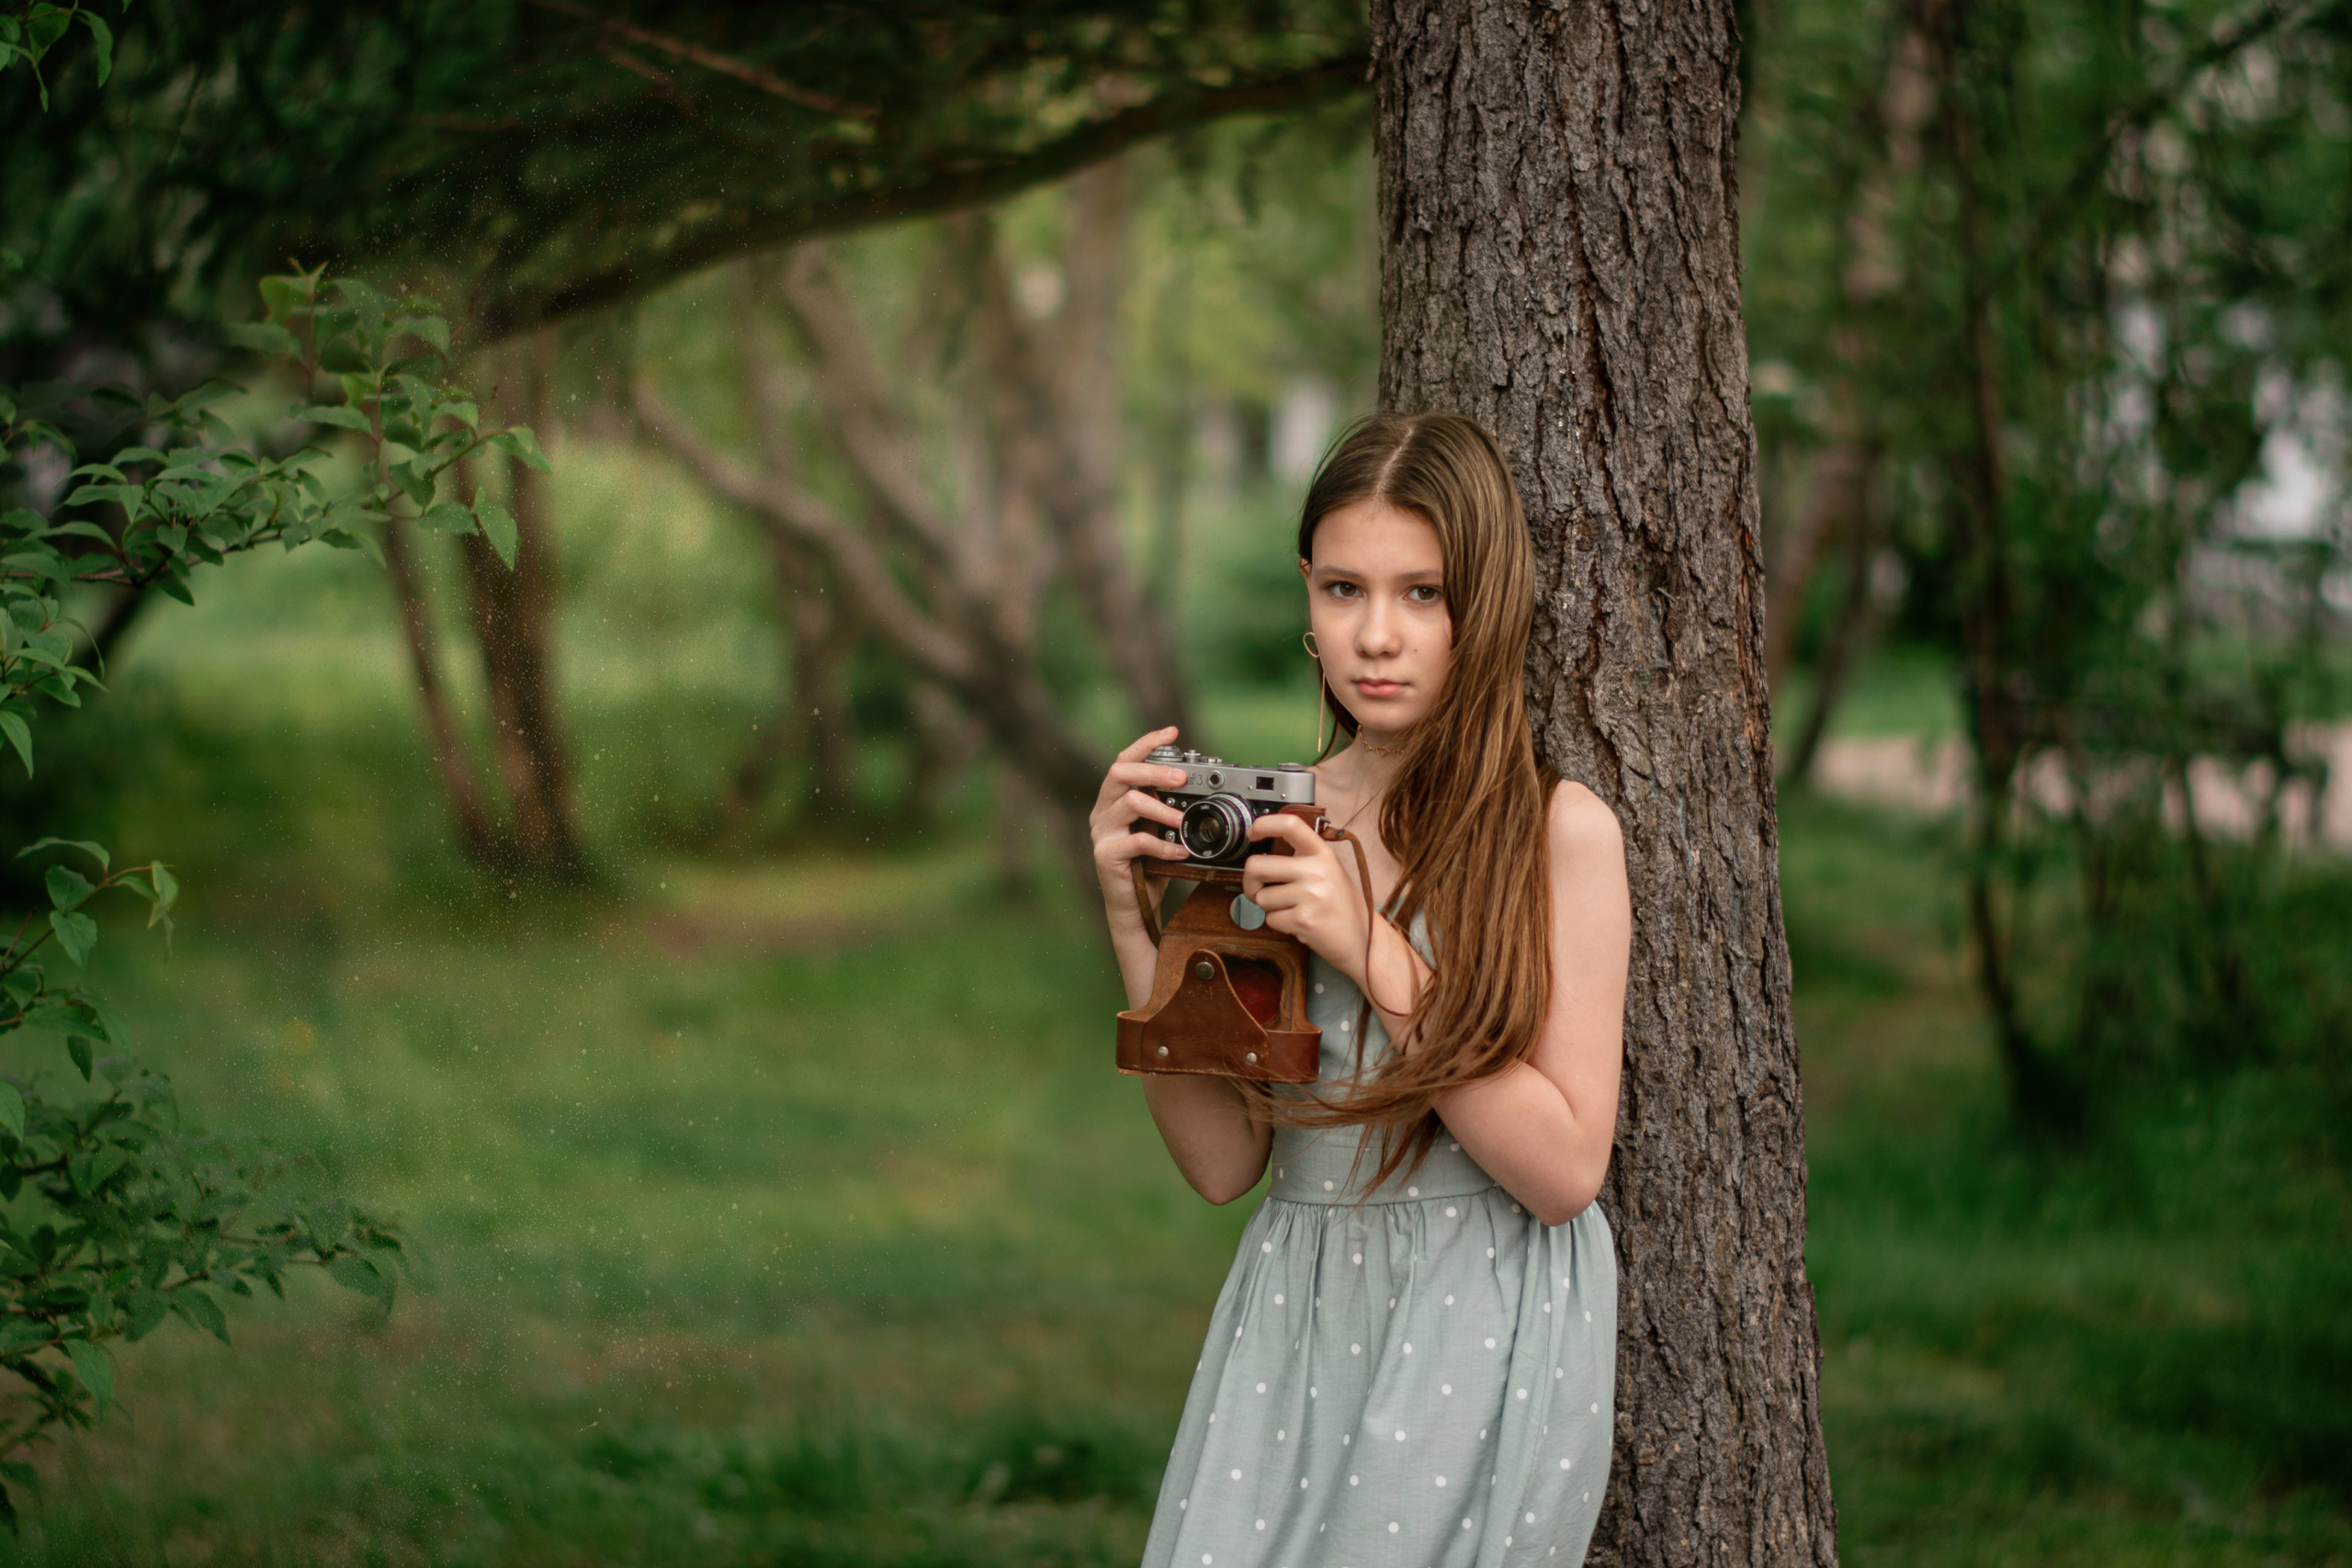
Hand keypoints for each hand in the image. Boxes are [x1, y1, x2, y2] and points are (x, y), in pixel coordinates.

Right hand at [1090, 726, 1193, 901]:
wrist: (1134, 907)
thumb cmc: (1148, 867)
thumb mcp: (1159, 830)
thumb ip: (1165, 806)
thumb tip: (1191, 782)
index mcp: (1113, 801)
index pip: (1124, 761)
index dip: (1146, 743)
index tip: (1171, 732)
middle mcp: (1102, 812)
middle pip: (1120, 774)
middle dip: (1153, 771)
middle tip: (1181, 778)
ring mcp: (1101, 833)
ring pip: (1130, 803)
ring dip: (1163, 810)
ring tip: (1183, 821)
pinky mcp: (1106, 855)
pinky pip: (1137, 841)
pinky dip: (1163, 846)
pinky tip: (1179, 851)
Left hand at [1239, 813, 1368, 973]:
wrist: (1363, 938)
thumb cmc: (1341, 905)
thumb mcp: (1329, 870)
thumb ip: (1303, 858)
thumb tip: (1263, 854)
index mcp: (1322, 853)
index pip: (1289, 825)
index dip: (1264, 824)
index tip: (1253, 832)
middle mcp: (1316, 870)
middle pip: (1257, 866)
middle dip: (1250, 882)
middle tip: (1259, 888)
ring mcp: (1310, 895)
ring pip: (1261, 897)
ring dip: (1270, 907)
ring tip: (1292, 908)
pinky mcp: (1303, 919)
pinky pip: (1271, 919)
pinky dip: (1279, 923)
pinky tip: (1299, 922)